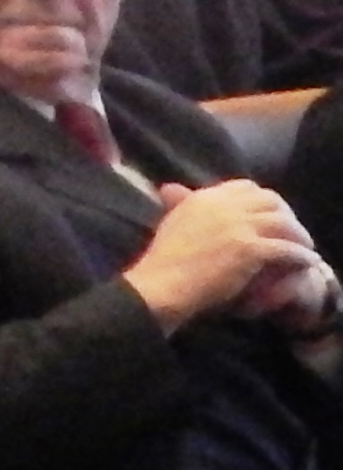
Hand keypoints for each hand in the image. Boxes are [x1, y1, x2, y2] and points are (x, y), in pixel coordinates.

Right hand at [131, 178, 320, 329]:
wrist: (163, 282)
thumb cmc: (163, 258)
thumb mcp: (170, 220)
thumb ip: (178, 203)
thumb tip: (170, 187)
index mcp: (204, 197)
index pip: (245, 186)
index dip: (261, 199)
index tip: (266, 214)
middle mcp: (223, 205)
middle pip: (270, 200)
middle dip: (286, 213)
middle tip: (290, 230)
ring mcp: (238, 226)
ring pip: (283, 222)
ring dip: (298, 234)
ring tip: (304, 246)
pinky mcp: (250, 249)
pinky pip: (287, 248)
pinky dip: (300, 255)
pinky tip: (305, 262)